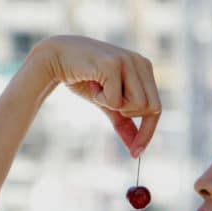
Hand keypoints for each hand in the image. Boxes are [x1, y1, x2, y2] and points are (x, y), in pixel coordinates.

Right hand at [32, 35, 161, 157]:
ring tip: (99, 90)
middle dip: (128, 115)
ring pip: (137, 105)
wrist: (55, 58)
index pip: (156, 107)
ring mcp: (128, 61)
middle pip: (151, 108)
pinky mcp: (113, 64)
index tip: (135, 153)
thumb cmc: (84, 79)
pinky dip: (101, 99)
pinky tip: (92, 83)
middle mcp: (140, 62)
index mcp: (144, 68)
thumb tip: (135, 149)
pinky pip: (116, 100)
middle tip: (108, 103)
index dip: (147, 132)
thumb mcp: (108, 103)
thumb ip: (124, 122)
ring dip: (114, 106)